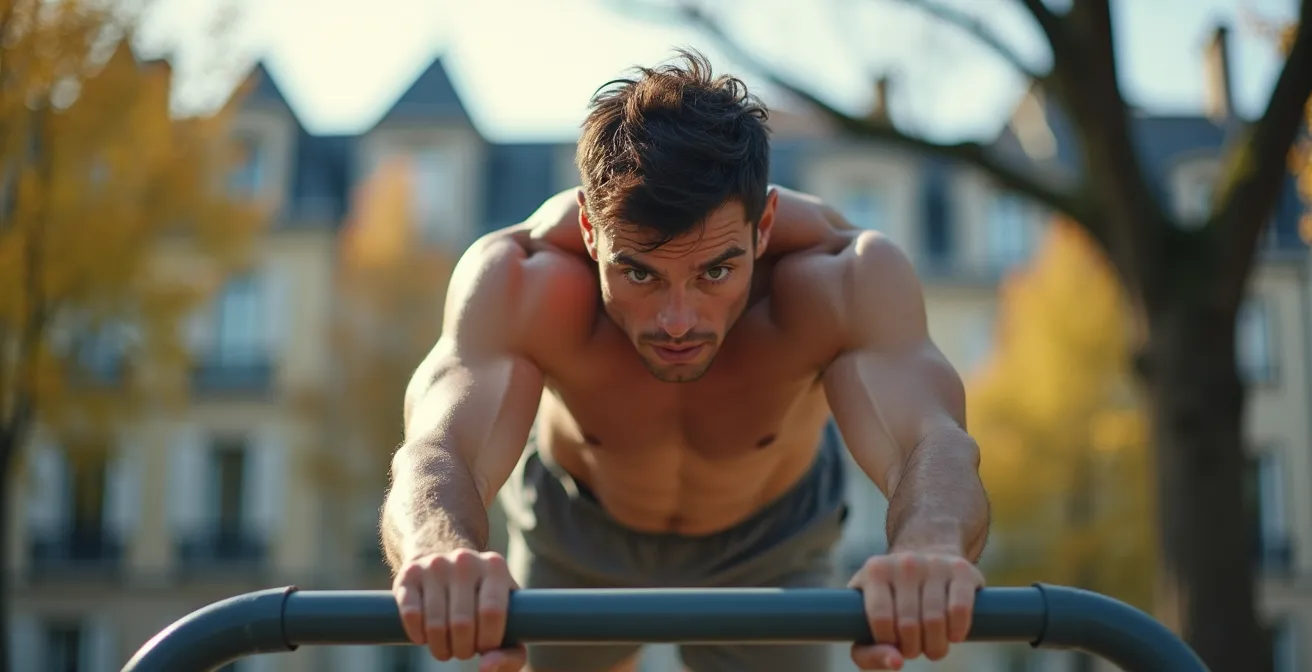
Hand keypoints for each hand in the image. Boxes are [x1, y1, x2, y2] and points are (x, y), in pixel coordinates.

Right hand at [393, 549, 525, 671]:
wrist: (447, 565)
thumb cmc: (484, 603)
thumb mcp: (507, 620)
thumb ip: (511, 653)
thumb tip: (486, 667)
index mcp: (495, 568)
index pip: (492, 612)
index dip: (487, 641)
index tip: (485, 648)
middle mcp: (465, 561)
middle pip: (462, 622)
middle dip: (463, 649)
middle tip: (463, 651)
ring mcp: (434, 565)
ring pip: (435, 623)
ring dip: (440, 648)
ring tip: (446, 647)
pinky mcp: (408, 574)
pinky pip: (411, 614)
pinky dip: (418, 635)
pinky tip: (425, 637)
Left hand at [846, 550, 984, 669]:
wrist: (924, 561)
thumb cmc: (891, 602)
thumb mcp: (867, 622)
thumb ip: (868, 653)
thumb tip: (896, 663)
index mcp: (876, 571)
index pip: (881, 619)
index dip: (889, 643)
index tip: (893, 644)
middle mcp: (904, 562)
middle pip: (909, 624)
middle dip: (913, 649)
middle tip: (914, 649)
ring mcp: (934, 563)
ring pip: (935, 619)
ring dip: (935, 646)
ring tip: (932, 646)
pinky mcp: (961, 568)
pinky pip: (960, 609)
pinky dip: (957, 631)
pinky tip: (953, 636)